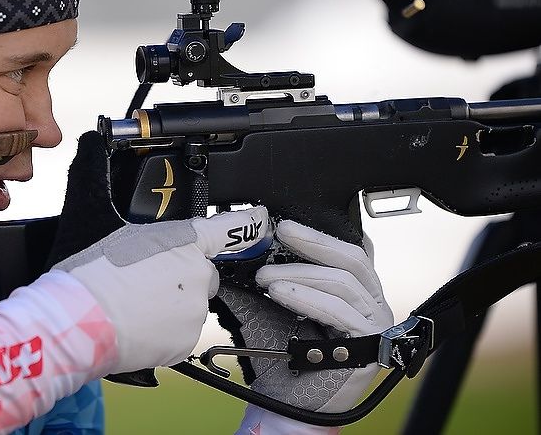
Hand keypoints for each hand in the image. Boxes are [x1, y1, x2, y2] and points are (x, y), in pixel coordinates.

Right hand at [53, 208, 271, 373]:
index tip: (262, 220)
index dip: (250, 223)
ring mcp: (195, 310)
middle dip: (183, 279)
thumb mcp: (125, 236)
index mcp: (185, 242)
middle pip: (204, 275)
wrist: (80, 319)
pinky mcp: (186, 341)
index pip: (231, 228)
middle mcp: (198, 274)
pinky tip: (138, 325)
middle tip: (146, 283)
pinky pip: (181, 333)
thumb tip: (165, 247)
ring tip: (135, 307)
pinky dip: (164, 332)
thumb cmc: (93, 275)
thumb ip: (159, 240)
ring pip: (191, 306)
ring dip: (171, 307)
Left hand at [212, 220, 392, 412]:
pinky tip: (281, 293)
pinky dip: (307, 298)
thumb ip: (278, 275)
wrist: (285, 400)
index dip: (319, 235)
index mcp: (356, 290)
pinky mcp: (368, 347)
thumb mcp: (279, 304)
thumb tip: (251, 244)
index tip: (285, 225)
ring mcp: (375, 326)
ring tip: (266, 276)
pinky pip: (340, 312)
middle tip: (278, 235)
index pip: (347, 251)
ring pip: (343, 283)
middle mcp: (372, 304)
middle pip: (352, 261)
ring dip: (299, 274)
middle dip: (312, 243)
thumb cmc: (284, 352)